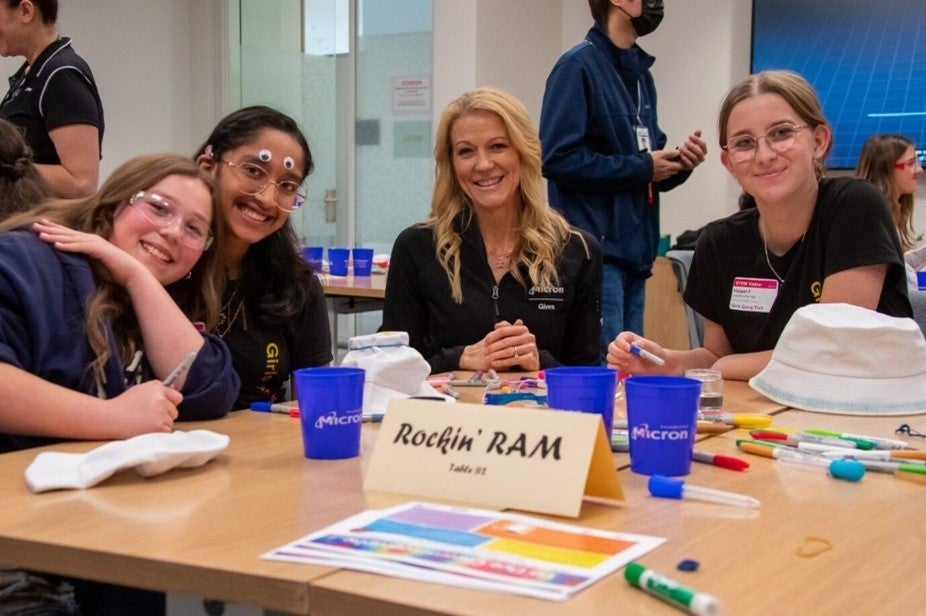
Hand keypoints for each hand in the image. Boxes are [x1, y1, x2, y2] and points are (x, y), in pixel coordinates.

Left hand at [33, 219, 147, 287]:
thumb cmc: (115, 271)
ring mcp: (96, 243)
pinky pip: (81, 247)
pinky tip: (57, 245)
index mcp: (91, 241)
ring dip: (55, 236)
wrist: (132, 273)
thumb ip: (83, 259)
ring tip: (41, 235)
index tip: (41, 225)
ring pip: (71, 239)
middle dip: (50, 229)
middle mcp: (92, 239)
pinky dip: (68, 246)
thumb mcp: (94, 263)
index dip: (55, 229)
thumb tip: (71, 261)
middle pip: (67, 233)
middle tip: (34, 225)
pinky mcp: (99, 250)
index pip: (69, 234)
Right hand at [105, 380, 181, 437]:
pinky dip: (158, 433)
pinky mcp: (159, 426)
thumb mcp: (140, 390)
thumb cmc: (122, 405)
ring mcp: (161, 413)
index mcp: (157, 388)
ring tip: (144, 424)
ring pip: (170, 423)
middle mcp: (161, 399)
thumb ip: (157, 391)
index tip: (163, 409)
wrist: (109, 417)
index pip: (177, 397)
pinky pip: (166, 432)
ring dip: (161, 425)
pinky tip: (145, 430)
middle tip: (148, 418)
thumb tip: (171, 398)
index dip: (170, 404)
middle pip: (174, 412)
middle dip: (165, 416)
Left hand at [485, 319, 539, 371]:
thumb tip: (497, 325)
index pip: (504, 330)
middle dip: (493, 347)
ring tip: (488, 358)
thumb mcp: (513, 337)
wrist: (531, 360)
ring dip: (496, 355)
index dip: (493, 336)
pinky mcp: (531, 358)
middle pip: (506, 341)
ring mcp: (531, 347)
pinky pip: (513, 360)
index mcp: (523, 329)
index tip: (485, 342)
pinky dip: (502, 362)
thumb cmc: (519, 347)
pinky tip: (494, 363)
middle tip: (485, 351)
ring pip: (509, 351)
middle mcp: (528, 337)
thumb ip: (505, 330)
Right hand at [607, 331, 665, 373]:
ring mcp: (619, 357)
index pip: (619, 339)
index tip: (629, 349)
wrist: (657, 366)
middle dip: (619, 353)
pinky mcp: (618, 366)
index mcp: (628, 338)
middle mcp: (621, 346)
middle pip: (611, 347)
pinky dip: (615, 368)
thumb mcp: (652, 347)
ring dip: (618, 361)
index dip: (622, 343)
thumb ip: (644, 344)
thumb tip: (634, 344)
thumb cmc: (655, 354)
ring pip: (610, 357)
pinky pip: (610, 367)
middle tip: (629, 358)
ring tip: (629, 363)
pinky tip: (624, 368)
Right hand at [650, 149, 684, 181]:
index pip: (680, 166)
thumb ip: (671, 153)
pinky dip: (663, 173)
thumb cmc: (649, 161)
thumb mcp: (661, 153)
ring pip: (669, 174)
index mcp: (669, 167)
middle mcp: (666, 173)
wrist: (639, 169)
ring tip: (664, 164)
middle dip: (675, 166)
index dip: (679, 162)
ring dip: (669, 170)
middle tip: (671, 161)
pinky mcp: (656, 179)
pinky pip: (663, 177)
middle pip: (675, 171)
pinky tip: (659, 169)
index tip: (676, 158)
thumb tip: (678, 152)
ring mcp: (661, 177)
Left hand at [675, 130, 706, 169]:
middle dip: (692, 146)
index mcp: (704, 151)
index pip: (703, 144)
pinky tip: (680, 153)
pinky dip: (684, 158)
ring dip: (687, 152)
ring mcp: (697, 163)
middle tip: (685, 142)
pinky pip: (689, 163)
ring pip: (694, 157)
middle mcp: (702, 158)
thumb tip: (698, 130)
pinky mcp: (691, 168)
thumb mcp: (692, 142)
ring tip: (680, 147)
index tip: (689, 136)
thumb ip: (696, 136)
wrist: (682, 159)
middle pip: (699, 152)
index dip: (696, 139)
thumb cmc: (688, 149)